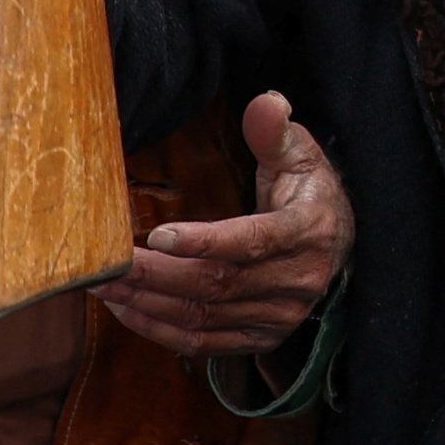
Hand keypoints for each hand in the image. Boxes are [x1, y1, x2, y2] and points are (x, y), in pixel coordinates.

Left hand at [103, 94, 350, 354]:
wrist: (338, 244)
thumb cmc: (308, 192)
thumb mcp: (299, 153)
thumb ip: (275, 131)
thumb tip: (266, 102)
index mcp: (308, 230)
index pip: (253, 241)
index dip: (205, 242)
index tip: (158, 234)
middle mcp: (298, 280)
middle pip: (218, 284)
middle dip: (158, 275)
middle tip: (110, 264)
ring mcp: (280, 315)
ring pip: (204, 316)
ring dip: (150, 303)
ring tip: (106, 285)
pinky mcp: (262, 337)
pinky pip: (204, 343)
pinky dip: (162, 330)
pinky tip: (129, 310)